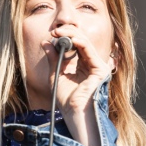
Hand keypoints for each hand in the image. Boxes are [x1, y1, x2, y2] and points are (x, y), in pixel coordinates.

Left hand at [41, 26, 113, 145]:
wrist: (72, 113)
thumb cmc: (65, 99)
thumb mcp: (55, 74)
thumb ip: (53, 58)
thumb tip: (45, 42)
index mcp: (84, 66)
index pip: (76, 46)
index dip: (65, 38)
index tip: (51, 35)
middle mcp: (92, 65)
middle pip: (82, 42)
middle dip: (67, 33)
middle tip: (54, 31)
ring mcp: (98, 66)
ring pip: (85, 42)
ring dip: (70, 35)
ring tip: (57, 33)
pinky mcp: (100, 69)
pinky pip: (88, 49)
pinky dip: (77, 41)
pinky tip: (65, 39)